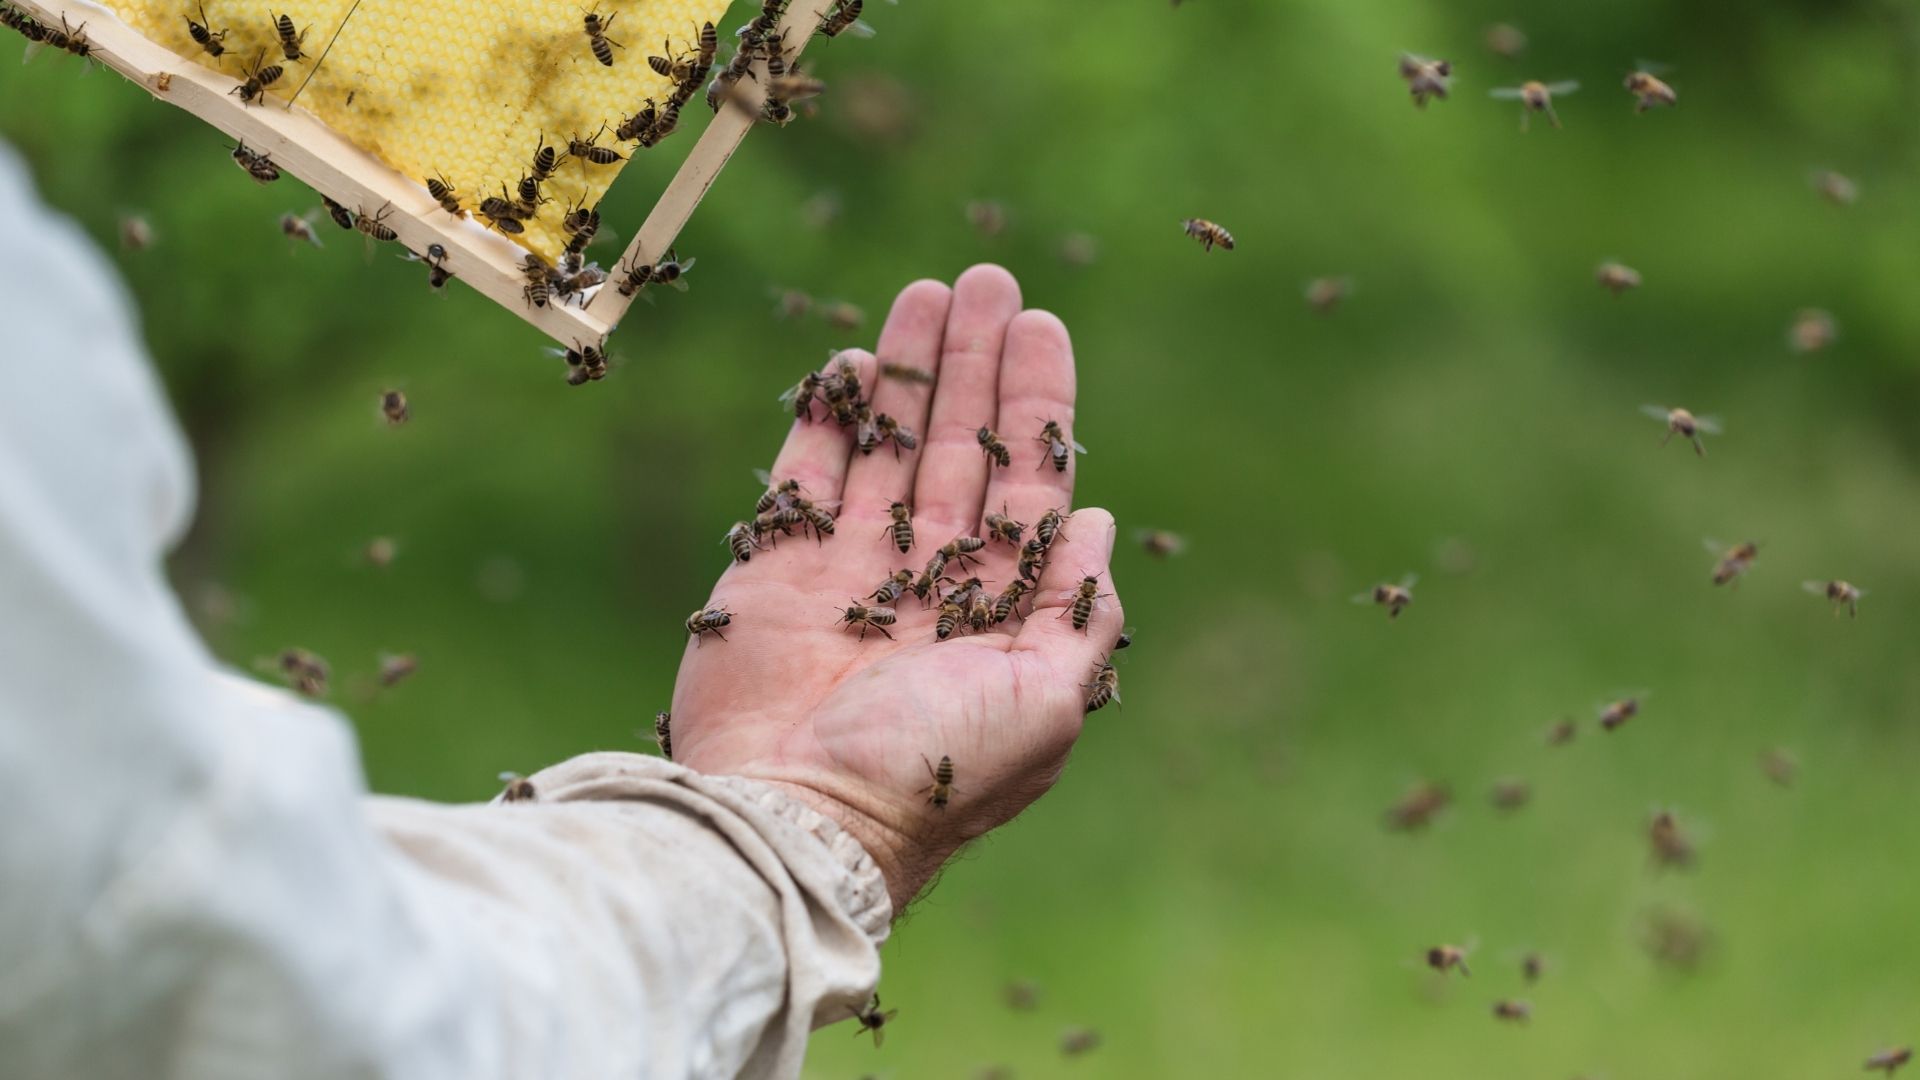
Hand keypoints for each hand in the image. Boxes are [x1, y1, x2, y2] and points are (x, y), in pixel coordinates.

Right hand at [670, 265, 1124, 911]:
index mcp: (997, 614)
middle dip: (977, 366)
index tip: (1043, 327)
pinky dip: (827, 421)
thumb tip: (1097, 523)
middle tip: (988, 277)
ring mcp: (849, 576)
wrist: (799, 821)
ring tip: (930, 292)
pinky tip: (856, 363)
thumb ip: (1073, 611)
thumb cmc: (935, 774)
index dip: (1037, 405)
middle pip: (961, 450)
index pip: (1027, 486)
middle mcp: (928, 585)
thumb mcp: (1047, 702)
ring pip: (888, 450)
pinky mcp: (776, 573)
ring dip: (911, 372)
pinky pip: (807, 479)